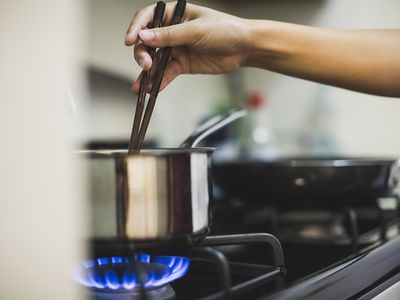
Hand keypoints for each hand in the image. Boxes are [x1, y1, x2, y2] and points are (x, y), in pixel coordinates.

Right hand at [125, 3, 249, 92]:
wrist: (243, 48)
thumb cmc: (225, 30)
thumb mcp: (196, 30)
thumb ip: (170, 35)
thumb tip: (144, 36)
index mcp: (175, 14)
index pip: (147, 18)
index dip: (136, 28)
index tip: (130, 40)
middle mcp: (172, 31)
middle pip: (148, 42)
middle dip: (143, 54)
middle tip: (146, 65)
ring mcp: (176, 49)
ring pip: (155, 61)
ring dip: (147, 73)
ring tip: (141, 86)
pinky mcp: (182, 64)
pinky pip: (167, 73)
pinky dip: (160, 82)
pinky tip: (152, 89)